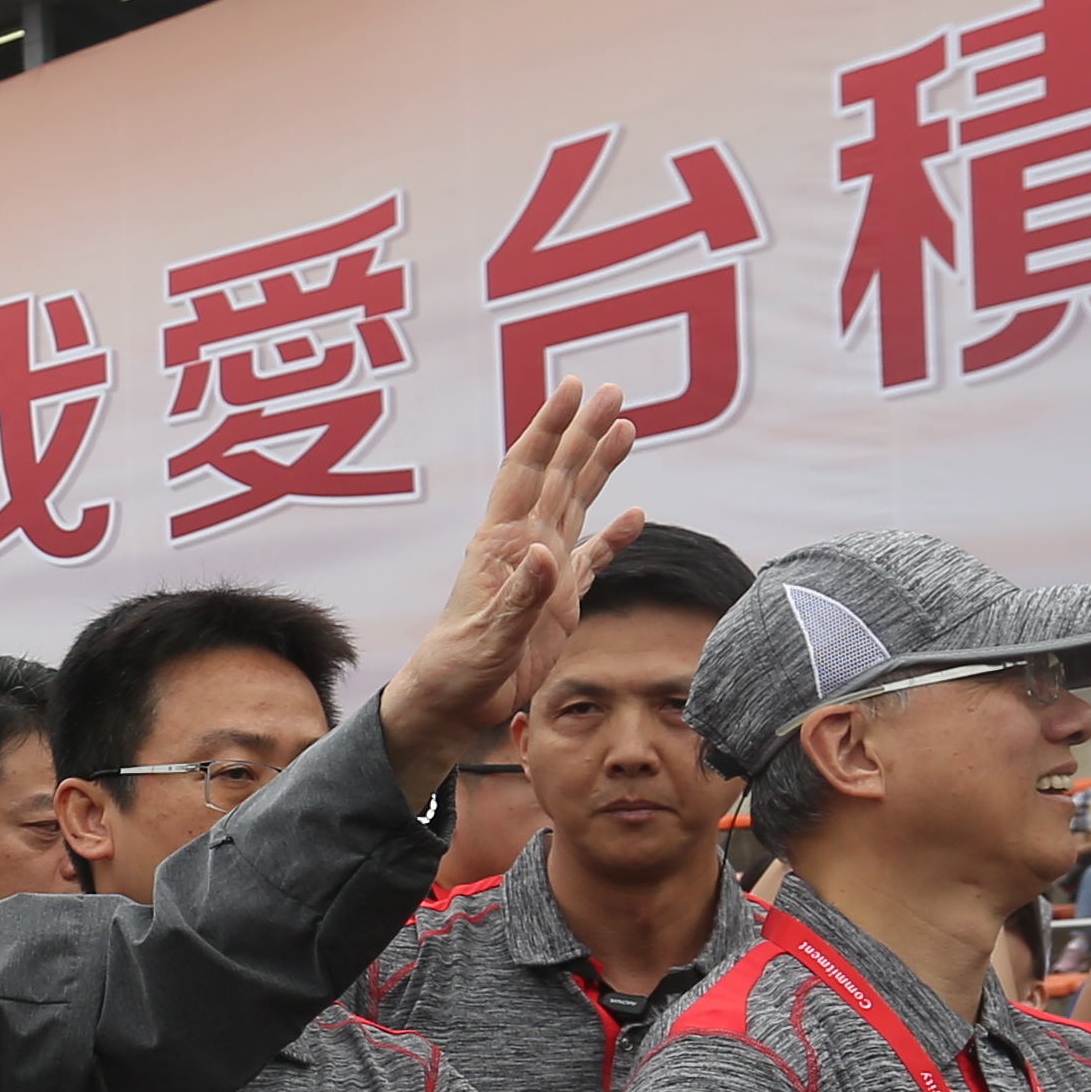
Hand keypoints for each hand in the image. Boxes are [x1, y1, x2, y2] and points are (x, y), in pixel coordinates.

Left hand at [379, 380, 641, 792]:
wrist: (454, 703)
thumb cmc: (459, 668)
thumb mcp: (490, 635)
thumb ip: (521, 596)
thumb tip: (547, 552)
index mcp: (502, 543)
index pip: (528, 470)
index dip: (550, 427)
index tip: (574, 389)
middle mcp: (524, 546)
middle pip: (558, 475)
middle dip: (584, 432)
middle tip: (613, 390)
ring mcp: (543, 570)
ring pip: (577, 504)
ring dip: (599, 467)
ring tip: (627, 427)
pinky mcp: (558, 601)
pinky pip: (592, 559)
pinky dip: (614, 536)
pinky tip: (636, 515)